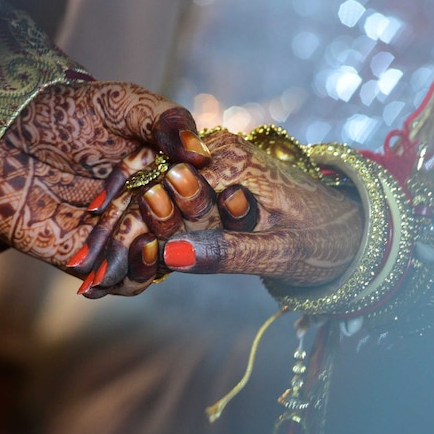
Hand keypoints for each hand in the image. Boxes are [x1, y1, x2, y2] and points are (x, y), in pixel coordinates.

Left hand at [0, 81, 211, 268]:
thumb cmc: (65, 113)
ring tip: (146, 234)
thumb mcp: (120, 102)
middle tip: (156, 195)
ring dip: (157, 253)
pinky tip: (123, 260)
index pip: (203, 193)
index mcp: (167, 173)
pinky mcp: (93, 260)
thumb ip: (163, 119)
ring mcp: (123, 236)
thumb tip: (201, 153)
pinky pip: (123, 283)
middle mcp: (151, 208)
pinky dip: (130, 277)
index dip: (204, 191)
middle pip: (186, 231)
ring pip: (159, 261)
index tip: (187, 176)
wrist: (3, 134)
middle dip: (178, 219)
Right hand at [76, 129, 363, 297]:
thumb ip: (225, 252)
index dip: (128, 235)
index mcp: (232, 162)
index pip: (164, 195)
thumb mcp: (280, 251)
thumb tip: (167, 256)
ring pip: (152, 195)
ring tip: (91, 274)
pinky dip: (143, 229)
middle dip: (113, 236)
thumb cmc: (323, 238)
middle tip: (85, 279)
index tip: (98, 272)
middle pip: (149, 192)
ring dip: (121, 233)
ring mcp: (211, 163)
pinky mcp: (210, 178)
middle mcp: (216, 153)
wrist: (349, 227)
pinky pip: (168, 201)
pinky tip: (119, 256)